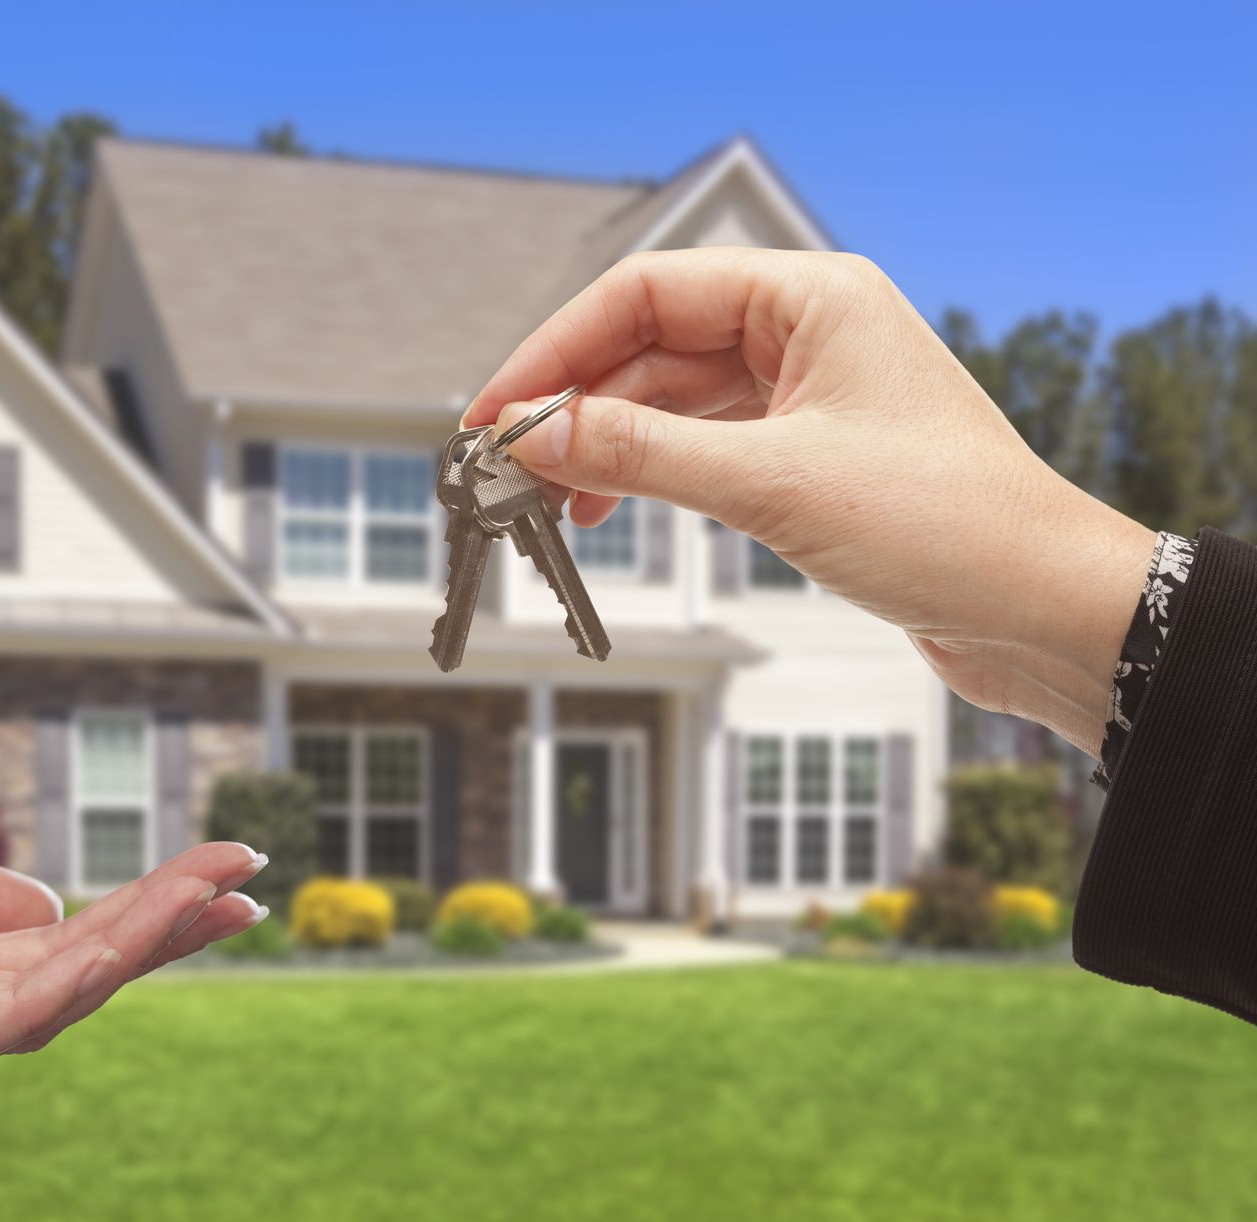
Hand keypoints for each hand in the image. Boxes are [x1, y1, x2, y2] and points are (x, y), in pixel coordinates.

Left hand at [0, 764, 265, 1076]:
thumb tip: (52, 911)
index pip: (50, 958)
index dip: (137, 922)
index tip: (220, 874)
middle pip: (62, 987)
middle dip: (159, 937)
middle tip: (246, 881)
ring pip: (37, 1011)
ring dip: (129, 954)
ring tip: (207, 896)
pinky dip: (49, 986)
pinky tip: (108, 936)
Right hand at [465, 247, 1154, 756]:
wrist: (1043, 610)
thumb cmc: (943, 525)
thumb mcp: (769, 483)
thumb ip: (640, 452)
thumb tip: (532, 437)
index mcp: (809, 297)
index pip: (646, 294)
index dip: (557, 350)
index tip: (496, 411)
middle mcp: (806, 331)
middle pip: (650, 345)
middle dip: (573, 403)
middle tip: (503, 464)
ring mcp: (808, 393)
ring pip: (671, 400)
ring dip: (604, 445)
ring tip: (545, 500)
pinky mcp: (809, 454)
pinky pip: (702, 445)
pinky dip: (647, 474)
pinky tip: (605, 509)